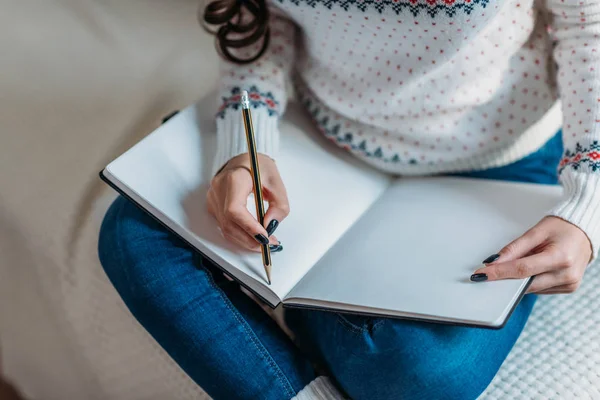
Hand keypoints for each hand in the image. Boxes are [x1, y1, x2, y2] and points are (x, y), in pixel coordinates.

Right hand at [207, 153, 288, 251]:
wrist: (243, 158)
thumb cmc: (258, 165)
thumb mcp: (276, 181)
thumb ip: (278, 204)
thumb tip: (271, 225)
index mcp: (234, 179)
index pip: (234, 210)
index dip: (249, 228)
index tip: (265, 237)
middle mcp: (218, 189)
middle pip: (229, 223)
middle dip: (250, 239)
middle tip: (270, 244)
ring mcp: (213, 198)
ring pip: (226, 228)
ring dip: (246, 240)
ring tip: (265, 242)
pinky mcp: (213, 205)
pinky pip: (225, 226)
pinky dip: (239, 235)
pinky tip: (254, 237)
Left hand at [472, 216, 592, 293]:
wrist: (584, 231)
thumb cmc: (563, 227)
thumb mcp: (536, 231)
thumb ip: (514, 248)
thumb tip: (494, 261)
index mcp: (560, 258)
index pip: (522, 270)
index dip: (499, 273)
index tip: (482, 273)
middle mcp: (567, 275)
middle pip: (525, 283)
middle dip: (505, 279)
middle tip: (487, 273)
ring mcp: (569, 284)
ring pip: (531, 288)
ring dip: (518, 280)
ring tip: (520, 262)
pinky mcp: (568, 288)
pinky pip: (540, 289)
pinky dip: (530, 280)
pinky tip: (531, 269)